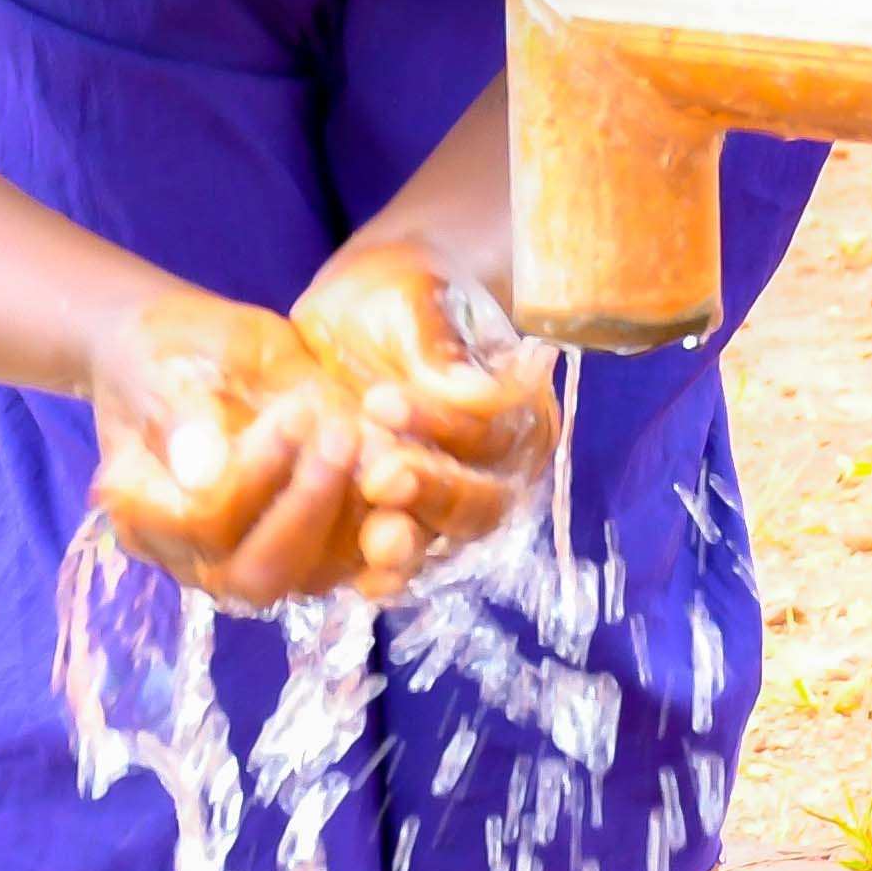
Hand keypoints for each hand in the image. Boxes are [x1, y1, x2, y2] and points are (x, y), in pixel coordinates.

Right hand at [88, 292, 389, 608]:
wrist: (199, 355)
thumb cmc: (165, 356)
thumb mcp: (163, 369)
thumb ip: (180, 419)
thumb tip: (203, 474)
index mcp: (145, 516)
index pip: (203, 526)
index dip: (253, 477)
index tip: (292, 412)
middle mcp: (199, 557)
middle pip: (258, 573)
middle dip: (308, 507)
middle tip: (342, 435)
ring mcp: (258, 555)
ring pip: (314, 575)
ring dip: (357, 522)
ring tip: (382, 450)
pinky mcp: (312, 542)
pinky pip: (353, 556)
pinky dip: (386, 521)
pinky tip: (407, 468)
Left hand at [290, 240, 559, 585]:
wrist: (361, 311)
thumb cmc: (400, 292)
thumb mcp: (414, 297)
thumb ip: (437, 345)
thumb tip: (479, 395)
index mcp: (518, 409)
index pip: (491, 434)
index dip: (443, 426)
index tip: (381, 401)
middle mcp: (497, 469)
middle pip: (480, 502)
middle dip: (432, 492)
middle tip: (379, 473)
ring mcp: (450, 505)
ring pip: (444, 539)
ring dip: (409, 542)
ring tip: (370, 531)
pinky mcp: (402, 526)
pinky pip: (401, 564)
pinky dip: (381, 573)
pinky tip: (354, 578)